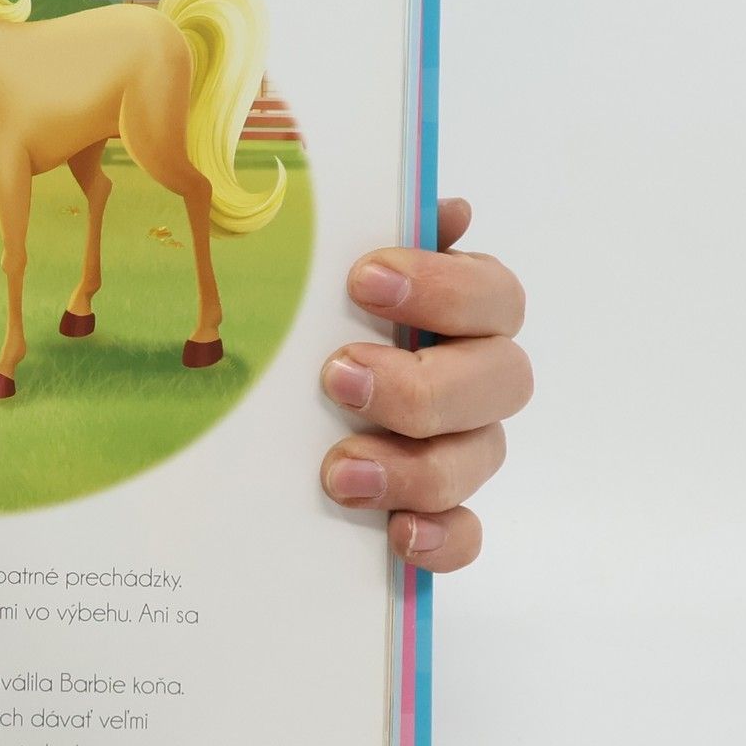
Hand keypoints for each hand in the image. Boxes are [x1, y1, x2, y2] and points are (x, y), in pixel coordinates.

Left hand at [319, 198, 531, 572]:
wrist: (245, 415)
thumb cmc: (297, 322)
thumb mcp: (314, 268)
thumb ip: (366, 228)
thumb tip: (442, 206)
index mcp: (457, 311)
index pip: (492, 294)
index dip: (442, 286)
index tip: (362, 280)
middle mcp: (471, 376)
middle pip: (500, 380)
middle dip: (421, 383)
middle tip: (338, 378)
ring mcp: (459, 447)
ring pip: (478, 458)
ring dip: (416, 466)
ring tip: (340, 470)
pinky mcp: (434, 511)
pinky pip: (465, 534)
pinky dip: (441, 538)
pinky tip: (399, 535)